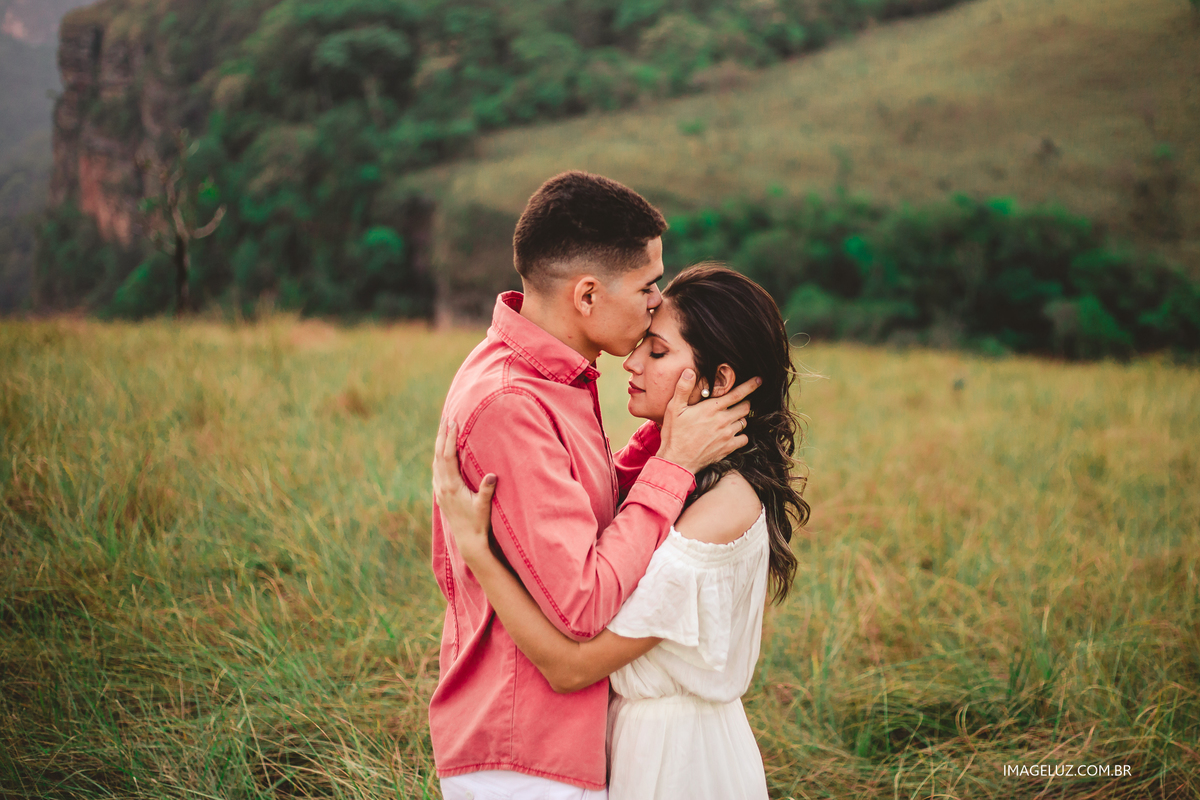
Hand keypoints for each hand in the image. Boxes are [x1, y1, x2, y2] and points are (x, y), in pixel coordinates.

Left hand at [432, 417, 497, 565]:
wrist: (468, 540)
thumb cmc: (479, 523)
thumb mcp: (484, 506)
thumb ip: (487, 490)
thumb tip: (493, 474)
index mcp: (451, 486)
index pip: (448, 457)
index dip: (449, 439)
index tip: (453, 423)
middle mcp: (442, 487)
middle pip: (438, 456)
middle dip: (441, 436)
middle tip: (445, 419)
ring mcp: (440, 491)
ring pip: (436, 462)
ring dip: (439, 445)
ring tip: (443, 431)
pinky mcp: (441, 495)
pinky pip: (437, 470)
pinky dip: (439, 458)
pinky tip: (442, 454)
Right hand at [657, 370, 759, 474]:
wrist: (677, 461)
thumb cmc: (674, 434)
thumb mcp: (673, 408)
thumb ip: (683, 389)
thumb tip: (689, 371)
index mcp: (712, 408)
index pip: (737, 394)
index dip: (750, 385)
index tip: (758, 380)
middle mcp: (723, 421)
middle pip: (745, 407)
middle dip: (744, 402)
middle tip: (737, 403)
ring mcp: (727, 435)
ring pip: (744, 422)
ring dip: (740, 418)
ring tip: (731, 418)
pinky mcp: (728, 448)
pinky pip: (744, 439)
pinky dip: (741, 435)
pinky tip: (732, 434)